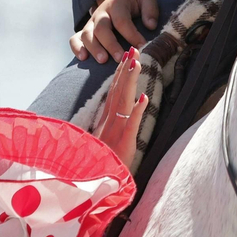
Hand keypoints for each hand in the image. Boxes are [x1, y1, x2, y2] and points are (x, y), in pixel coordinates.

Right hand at [69, 0, 158, 63]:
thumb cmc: (134, 3)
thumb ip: (150, 10)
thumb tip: (150, 25)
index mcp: (117, 4)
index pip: (122, 20)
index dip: (131, 34)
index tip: (142, 46)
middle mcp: (101, 13)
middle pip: (101, 28)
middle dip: (110, 44)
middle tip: (120, 58)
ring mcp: (91, 22)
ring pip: (86, 34)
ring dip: (94, 48)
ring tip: (103, 60)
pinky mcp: (84, 31)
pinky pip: (75, 38)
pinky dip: (76, 47)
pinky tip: (83, 58)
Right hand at [95, 47, 147, 170]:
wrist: (92, 188)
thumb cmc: (99, 167)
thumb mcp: (103, 145)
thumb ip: (105, 130)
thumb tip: (112, 117)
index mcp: (105, 122)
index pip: (113, 93)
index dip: (119, 74)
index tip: (126, 57)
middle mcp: (109, 122)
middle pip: (118, 91)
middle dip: (125, 69)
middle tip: (134, 49)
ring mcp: (115, 131)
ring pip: (123, 101)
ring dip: (129, 81)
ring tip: (136, 63)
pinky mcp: (123, 143)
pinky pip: (131, 124)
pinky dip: (136, 110)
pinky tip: (143, 97)